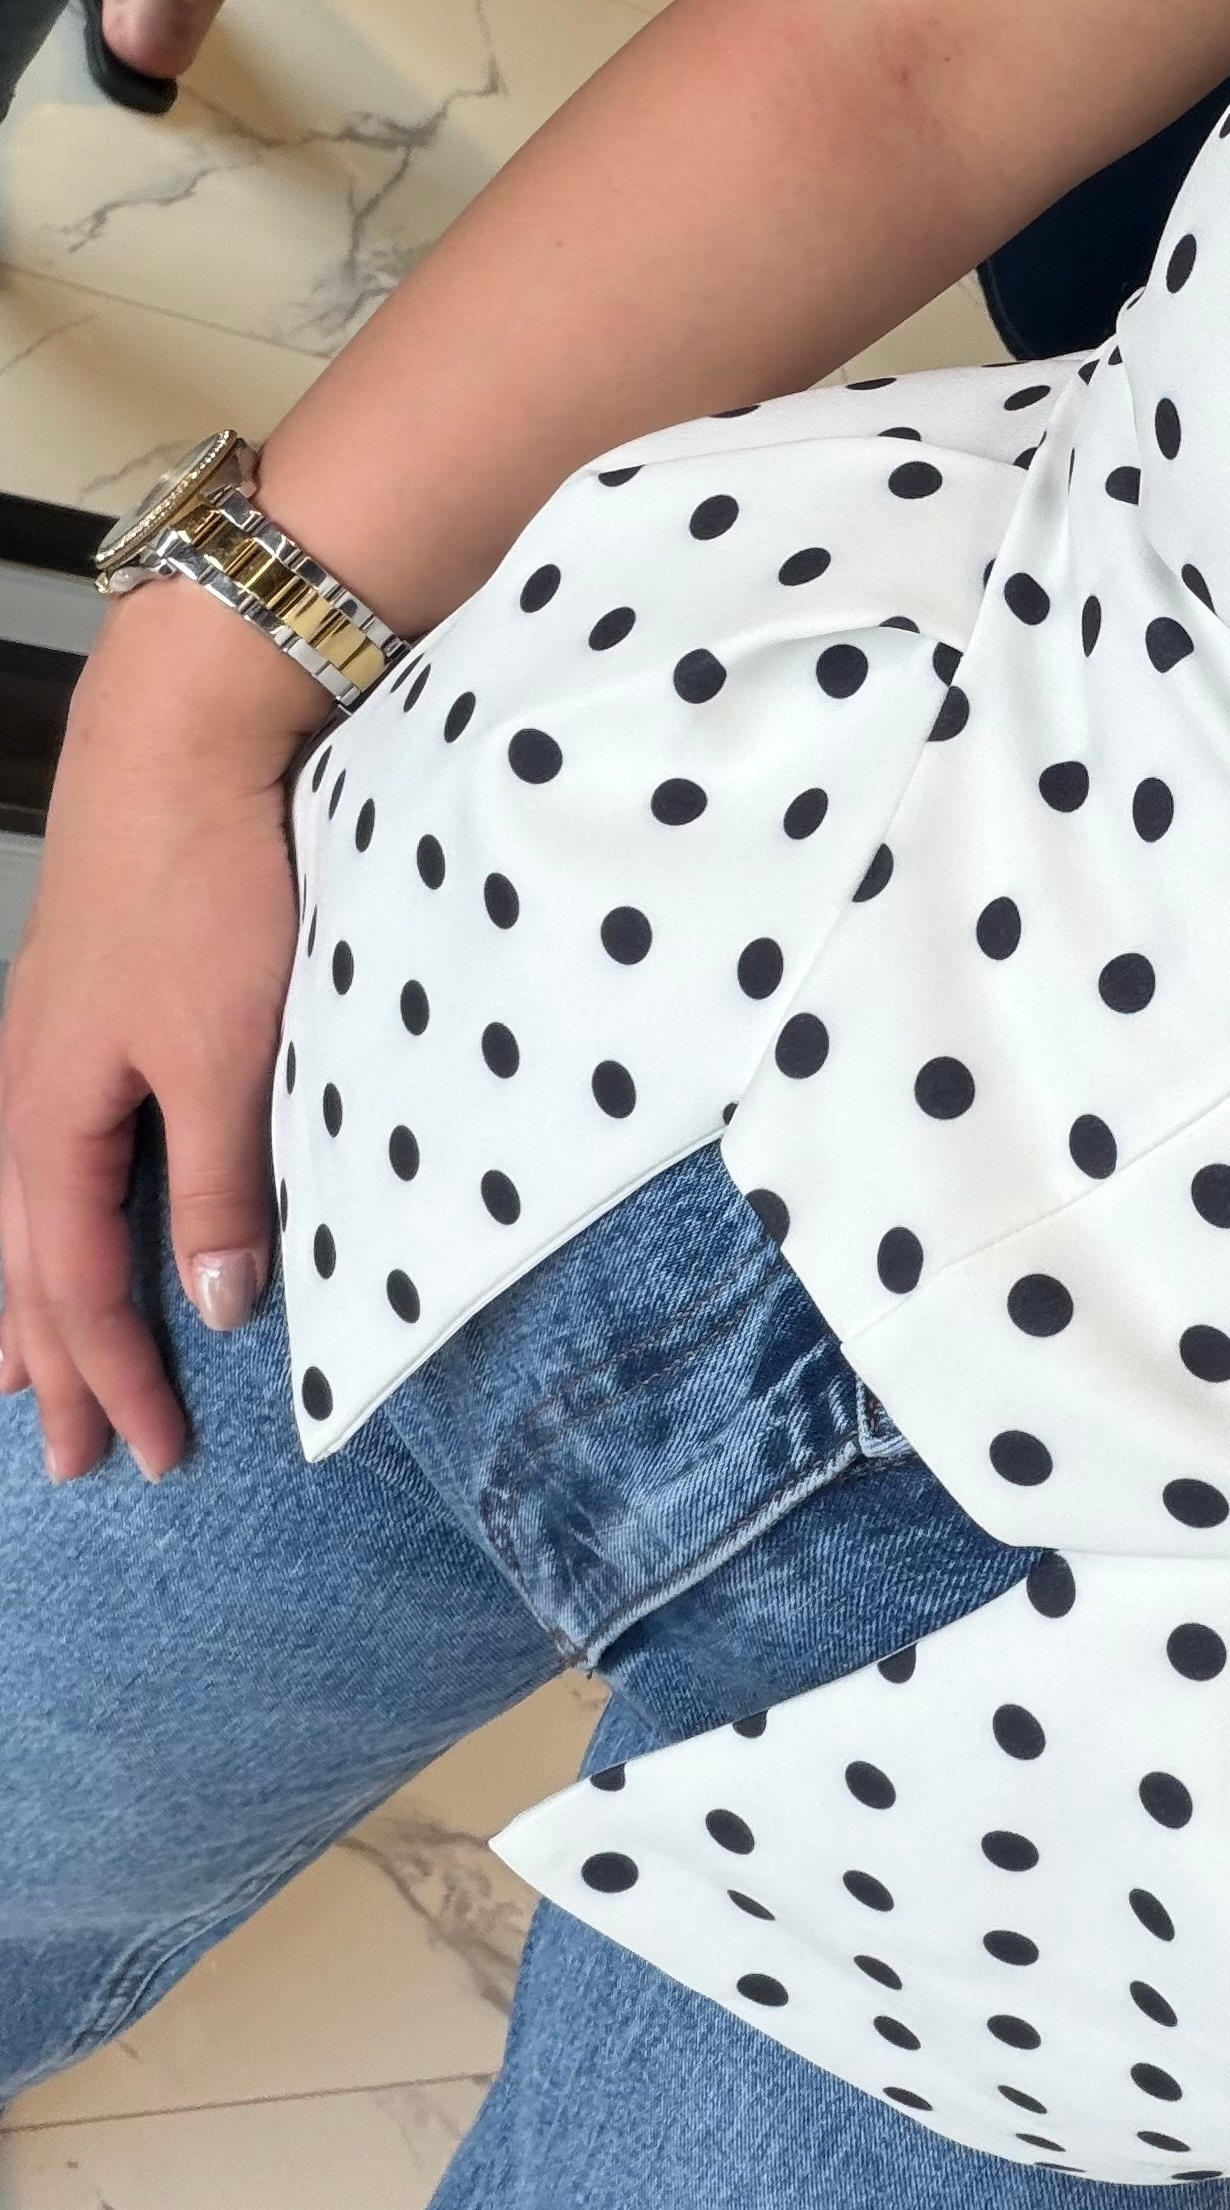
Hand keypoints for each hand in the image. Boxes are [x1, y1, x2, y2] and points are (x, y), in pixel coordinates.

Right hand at [0, 586, 323, 1479]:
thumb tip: (212, 1303)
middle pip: (26, 1270)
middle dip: (52, 1370)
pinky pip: (29, 1159)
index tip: (149, 1456)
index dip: (114, 1380)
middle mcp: (18, 1100)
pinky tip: (42, 1227)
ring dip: (24, 1306)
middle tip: (74, 1461)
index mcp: (50, 1125)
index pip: (79, 1290)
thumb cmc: (204, 897)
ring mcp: (32, 1054)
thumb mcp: (229, 1056)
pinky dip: (33, 1225)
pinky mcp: (64, 1015)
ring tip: (23, 1378)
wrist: (175, 749)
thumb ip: (218, 1184)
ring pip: (14, 1216)